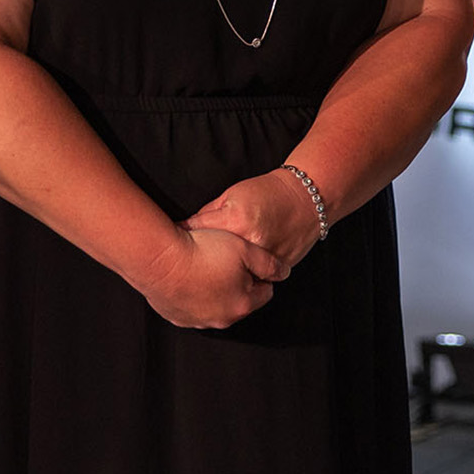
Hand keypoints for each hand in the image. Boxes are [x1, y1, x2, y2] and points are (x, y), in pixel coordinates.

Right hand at [136, 227, 281, 328]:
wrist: (159, 259)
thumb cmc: (202, 251)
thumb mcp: (244, 249)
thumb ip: (269, 263)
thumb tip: (284, 273)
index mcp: (243, 304)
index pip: (265, 292)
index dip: (260, 273)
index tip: (248, 260)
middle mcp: (222, 319)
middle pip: (241, 301)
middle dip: (239, 283)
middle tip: (226, 260)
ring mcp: (198, 321)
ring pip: (216, 305)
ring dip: (216, 290)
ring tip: (206, 267)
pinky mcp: (177, 317)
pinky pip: (193, 308)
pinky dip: (195, 295)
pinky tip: (189, 277)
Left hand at [185, 168, 320, 271]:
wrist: (306, 200)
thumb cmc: (268, 193)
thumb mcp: (232, 195)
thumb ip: (209, 215)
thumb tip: (184, 231)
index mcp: (236, 221)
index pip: (199, 233)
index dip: (181, 240)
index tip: (168, 248)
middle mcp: (251, 243)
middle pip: (213, 260)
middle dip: (197, 263)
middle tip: (182, 266)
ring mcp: (266, 259)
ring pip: (234, 275)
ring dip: (218, 278)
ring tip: (203, 277)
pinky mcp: (277, 269)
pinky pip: (254, 279)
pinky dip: (241, 280)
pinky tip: (228, 280)